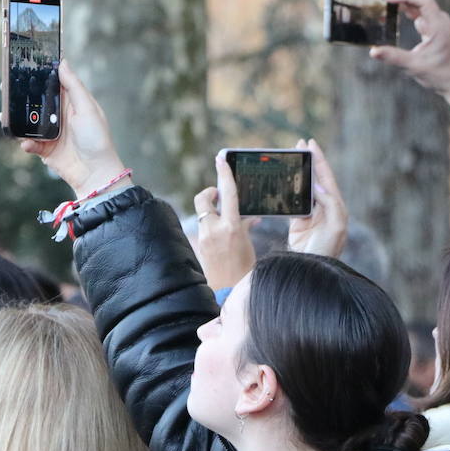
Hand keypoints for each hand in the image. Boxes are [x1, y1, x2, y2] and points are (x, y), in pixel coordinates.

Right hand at [18, 61, 129, 198]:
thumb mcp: (87, 108)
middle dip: (21, 96)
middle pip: (36, 102)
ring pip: (28, 122)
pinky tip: (26, 143)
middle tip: (6, 88)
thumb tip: (63, 63)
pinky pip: (30, 143)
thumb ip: (74, 86)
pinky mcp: (45, 150)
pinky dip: (26, 143)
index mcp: (71, 103)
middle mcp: (59, 116)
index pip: (52, 85)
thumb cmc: (96, 139)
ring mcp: (51, 133)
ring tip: (6, 115)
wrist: (95, 173)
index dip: (39, 76)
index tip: (25, 65)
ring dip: (17, 119)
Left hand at [193, 155, 257, 289]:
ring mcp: (204, 237)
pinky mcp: (198, 244)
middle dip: (209, 193)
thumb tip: (251, 217)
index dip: (224, 174)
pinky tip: (221, 231)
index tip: (221, 158)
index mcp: (231, 227)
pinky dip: (211, 224)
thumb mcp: (248, 245)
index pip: (228, 193)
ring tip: (223, 216)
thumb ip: (246, 226)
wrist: (227, 292)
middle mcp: (214, 230)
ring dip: (210, 210)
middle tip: (218, 195)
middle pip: (203, 199)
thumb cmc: (244, 270)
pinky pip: (203, 226)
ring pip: (202, 213)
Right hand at [287, 139, 347, 259]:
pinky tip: (281, 181)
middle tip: (299, 145)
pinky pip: (292, 202)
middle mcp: (324, 208)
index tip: (310, 144)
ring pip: (303, 188)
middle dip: (308, 161)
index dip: (319, 159)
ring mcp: (311, 215)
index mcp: (335, 206)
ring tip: (289, 159)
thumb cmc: (328, 250)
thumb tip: (318, 185)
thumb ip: (330, 203)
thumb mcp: (336, 225)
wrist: (312, 269)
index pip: (326, 177)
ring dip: (297, 173)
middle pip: (315, 178)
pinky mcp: (298, 223)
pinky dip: (287, 190)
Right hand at [367, 0, 449, 146]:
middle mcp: (438, 19)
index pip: (423, 1)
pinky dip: (403, 6)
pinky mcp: (432, 27)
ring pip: (416, 1)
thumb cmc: (439, 75)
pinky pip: (417, 11)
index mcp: (438, 26)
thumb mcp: (414, 67)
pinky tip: (390, 6)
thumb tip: (372, 51)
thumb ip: (394, 57)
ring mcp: (436, 22)